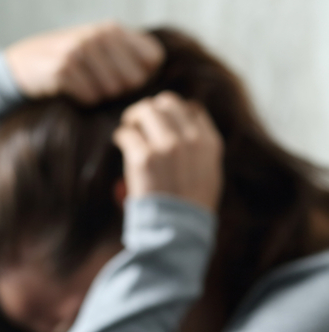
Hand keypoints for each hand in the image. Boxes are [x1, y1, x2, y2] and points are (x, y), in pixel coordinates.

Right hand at [5, 22, 163, 103]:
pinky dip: (82, 101)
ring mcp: (80, 51)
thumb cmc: (69, 62)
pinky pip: (89, 98)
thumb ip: (129, 56)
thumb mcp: (98, 49)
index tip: (125, 80)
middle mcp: (99, 36)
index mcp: (113, 29)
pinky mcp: (64, 69)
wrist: (22, 64)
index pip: (153, 60)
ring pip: (112, 91)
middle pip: (134, 80)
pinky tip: (69, 91)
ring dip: (99, 96)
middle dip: (120, 90)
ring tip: (82, 86)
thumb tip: (164, 87)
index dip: (143, 77)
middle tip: (99, 86)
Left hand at [113, 92, 223, 212]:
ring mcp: (167, 147)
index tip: (161, 122)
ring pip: (146, 109)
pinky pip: (126, 132)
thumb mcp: (209, 172)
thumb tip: (188, 117)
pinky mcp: (144, 157)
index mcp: (209, 142)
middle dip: (150, 109)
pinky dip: (121, 136)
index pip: (191, 108)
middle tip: (138, 121)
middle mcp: (190, 140)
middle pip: (167, 102)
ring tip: (129, 129)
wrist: (177, 229)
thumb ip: (200, 145)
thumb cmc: (190, 204)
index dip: (173, 112)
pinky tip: (121, 143)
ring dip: (133, 117)